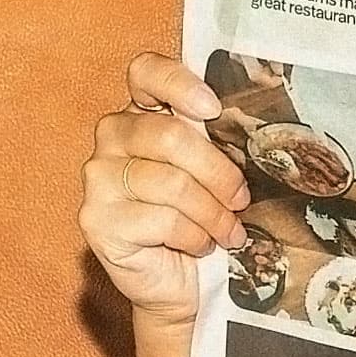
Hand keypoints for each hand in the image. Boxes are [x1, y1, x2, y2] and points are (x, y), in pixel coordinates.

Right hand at [79, 53, 250, 327]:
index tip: (213, 109)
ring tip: (228, 232)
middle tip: (241, 200)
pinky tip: (200, 246)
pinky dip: (195, 237)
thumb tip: (258, 129)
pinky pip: (163, 220)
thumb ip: (220, 144)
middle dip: (220, 174)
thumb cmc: (203, 222)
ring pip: (172, 183)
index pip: (146, 72)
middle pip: (171, 136)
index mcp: (143, 114)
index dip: (179, 83)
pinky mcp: (96, 220)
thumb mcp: (216, 175)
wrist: (182, 284)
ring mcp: (99, 178)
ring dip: (214, 214)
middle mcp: (112, 137)